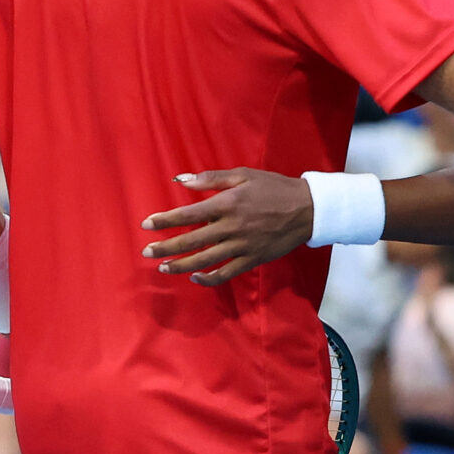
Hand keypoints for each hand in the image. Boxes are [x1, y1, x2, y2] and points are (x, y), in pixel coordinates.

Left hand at [140, 169, 315, 285]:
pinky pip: (226, 273)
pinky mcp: (252, 259)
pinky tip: (195, 278)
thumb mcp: (243, 175)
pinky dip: (209, 279)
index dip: (165, 220)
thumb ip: (211, 178)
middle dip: (165, 247)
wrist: (308, 209)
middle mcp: (232, 227)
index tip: (146, 224)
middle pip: (191, 240)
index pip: (188, 214)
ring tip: (163, 267)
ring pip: (205, 260)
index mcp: (227, 204)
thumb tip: (181, 180)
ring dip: (181, 265)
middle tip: (146, 252)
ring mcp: (242, 246)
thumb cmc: (274, 188)